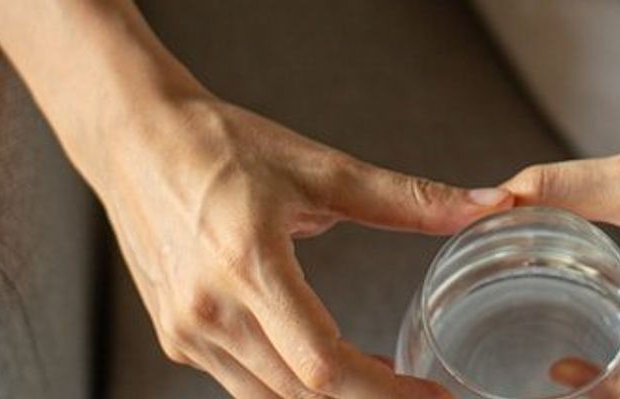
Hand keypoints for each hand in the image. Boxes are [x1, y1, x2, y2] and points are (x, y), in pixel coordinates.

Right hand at [90, 97, 507, 397]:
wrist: (135, 139)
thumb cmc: (220, 146)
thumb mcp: (320, 168)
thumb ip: (408, 200)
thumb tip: (485, 206)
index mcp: (248, 266)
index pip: (324, 365)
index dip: (386, 391)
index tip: (431, 393)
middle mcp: (210, 312)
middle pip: (303, 394)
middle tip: (419, 391)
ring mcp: (187, 331)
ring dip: (331, 398)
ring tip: (385, 377)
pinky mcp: (178, 336)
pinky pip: (244, 384)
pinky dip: (292, 387)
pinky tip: (331, 364)